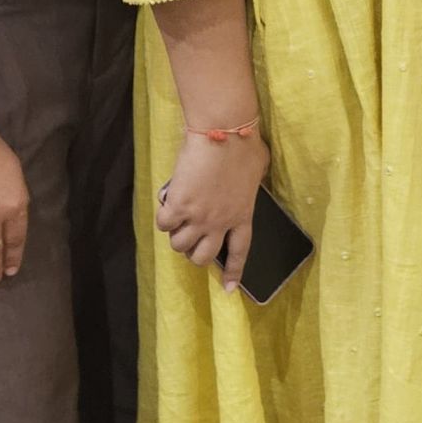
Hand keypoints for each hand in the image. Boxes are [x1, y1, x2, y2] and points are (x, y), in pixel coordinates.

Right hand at [158, 127, 269, 287]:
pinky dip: (163, 217)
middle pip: (202, 257)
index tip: (228, 290)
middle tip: (190, 238)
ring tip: (178, 219)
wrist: (224, 132)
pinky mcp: (178, 205)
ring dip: (176, 235)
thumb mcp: (258, 169)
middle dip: (193, 253)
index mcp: (243, 216)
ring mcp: (198, 216)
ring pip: (179, 245)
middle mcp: (220, 223)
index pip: (239, 252)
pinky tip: (167, 204)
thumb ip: (251, 183)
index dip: (233, 272)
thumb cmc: (246, 144)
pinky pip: (163, 225)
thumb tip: (249, 177)